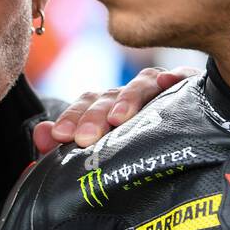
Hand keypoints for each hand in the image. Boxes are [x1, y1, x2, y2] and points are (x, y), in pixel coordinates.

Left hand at [32, 66, 200, 153]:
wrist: (186, 147)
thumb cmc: (133, 154)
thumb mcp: (94, 154)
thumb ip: (61, 149)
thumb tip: (40, 133)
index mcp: (106, 108)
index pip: (86, 104)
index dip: (72, 117)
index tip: (60, 136)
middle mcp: (129, 96)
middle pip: (109, 96)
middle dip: (94, 116)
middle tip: (85, 138)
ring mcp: (157, 90)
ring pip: (140, 85)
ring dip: (128, 99)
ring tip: (119, 119)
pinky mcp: (188, 89)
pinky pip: (182, 78)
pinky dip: (175, 75)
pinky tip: (169, 80)